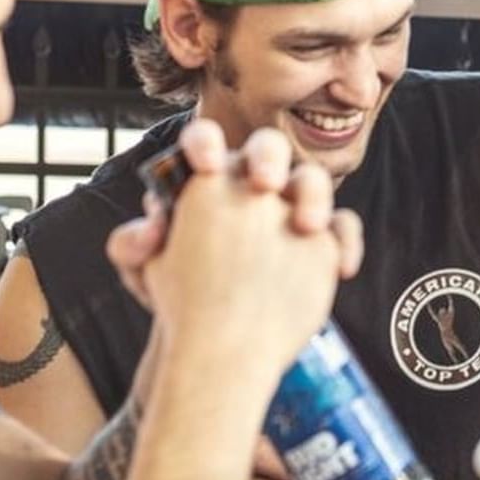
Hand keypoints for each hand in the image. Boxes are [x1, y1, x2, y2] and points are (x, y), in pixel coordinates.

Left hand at [124, 135, 354, 377]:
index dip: (206, 144)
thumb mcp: (144, 273)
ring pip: (312, 180)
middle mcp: (252, 183)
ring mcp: (290, 208)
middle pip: (267, 149)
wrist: (216, 339)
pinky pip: (342, 227)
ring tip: (307, 227)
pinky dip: (346, 241)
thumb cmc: (179, 292)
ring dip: (314, 195)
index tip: (206, 167)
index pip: (205, 140)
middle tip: (263, 185)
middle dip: (268, 159)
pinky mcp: (320, 239)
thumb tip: (152, 228)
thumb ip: (132, 246)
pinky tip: (342, 268)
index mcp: (208, 179)